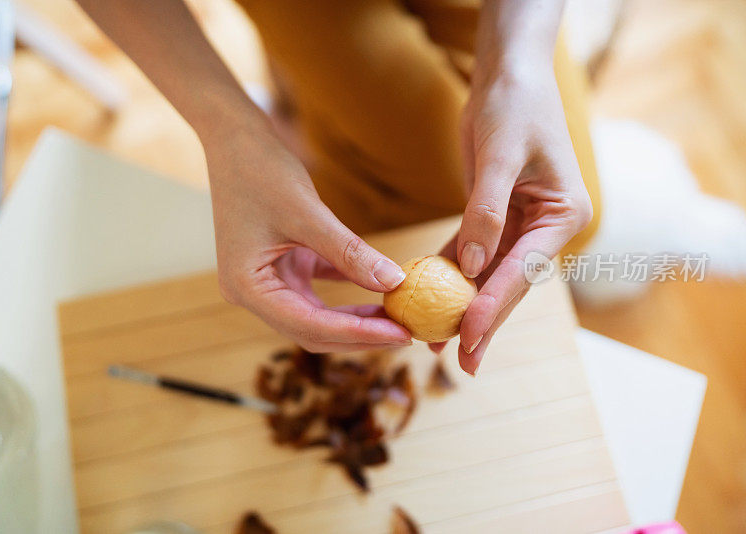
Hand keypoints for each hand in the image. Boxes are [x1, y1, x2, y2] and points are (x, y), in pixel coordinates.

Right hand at [204, 122, 411, 352]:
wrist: (235, 139)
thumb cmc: (261, 170)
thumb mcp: (308, 214)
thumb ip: (350, 252)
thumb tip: (394, 282)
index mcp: (247, 287)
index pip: (308, 326)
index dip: (357, 334)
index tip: (399, 334)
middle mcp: (251, 293)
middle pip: (311, 330)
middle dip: (359, 334)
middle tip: (406, 330)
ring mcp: (264, 281)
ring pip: (316, 316)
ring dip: (354, 318)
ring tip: (395, 316)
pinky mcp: (279, 266)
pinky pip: (316, 291)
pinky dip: (346, 294)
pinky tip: (378, 292)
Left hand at [435, 61, 591, 374]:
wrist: (508, 77)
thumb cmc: (514, 107)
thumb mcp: (500, 157)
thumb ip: (485, 213)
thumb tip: (470, 268)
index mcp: (563, 217)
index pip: (523, 271)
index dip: (492, 306)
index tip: (467, 337)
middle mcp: (546, 228)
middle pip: (508, 284)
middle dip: (482, 322)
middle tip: (461, 363)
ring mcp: (520, 225)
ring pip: (487, 275)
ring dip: (461, 305)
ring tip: (436, 339)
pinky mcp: (492, 217)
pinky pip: (469, 252)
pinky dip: (447, 273)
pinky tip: (426, 296)